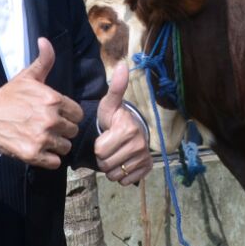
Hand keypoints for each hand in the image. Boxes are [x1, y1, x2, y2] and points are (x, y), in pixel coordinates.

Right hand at [0, 38, 82, 168]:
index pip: (78, 114)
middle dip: (63, 130)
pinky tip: (40, 150)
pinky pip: (56, 162)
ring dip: (57, 145)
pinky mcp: (33, 154)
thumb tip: (45, 40)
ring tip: (43, 138)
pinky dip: (49, 159)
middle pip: (73, 131)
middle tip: (48, 127)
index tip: (57, 115)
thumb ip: (43, 61)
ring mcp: (42, 138)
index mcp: (52, 99)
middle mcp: (50, 119)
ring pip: (65, 146)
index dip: (69, 115)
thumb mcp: (27, 77)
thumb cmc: (9, 97)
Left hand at [95, 61, 152, 185]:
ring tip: (116, 154)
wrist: (133, 131)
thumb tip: (122, 65)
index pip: (100, 150)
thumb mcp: (110, 104)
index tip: (105, 136)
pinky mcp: (146, 169)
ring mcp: (143, 158)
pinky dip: (121, 175)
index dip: (98, 146)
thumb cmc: (116, 118)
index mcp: (128, 129)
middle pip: (106, 164)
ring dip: (111, 167)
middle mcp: (139, 144)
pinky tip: (124, 162)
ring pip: (114, 174)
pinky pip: (125, 181)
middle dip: (103, 158)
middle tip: (110, 146)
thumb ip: (115, 88)